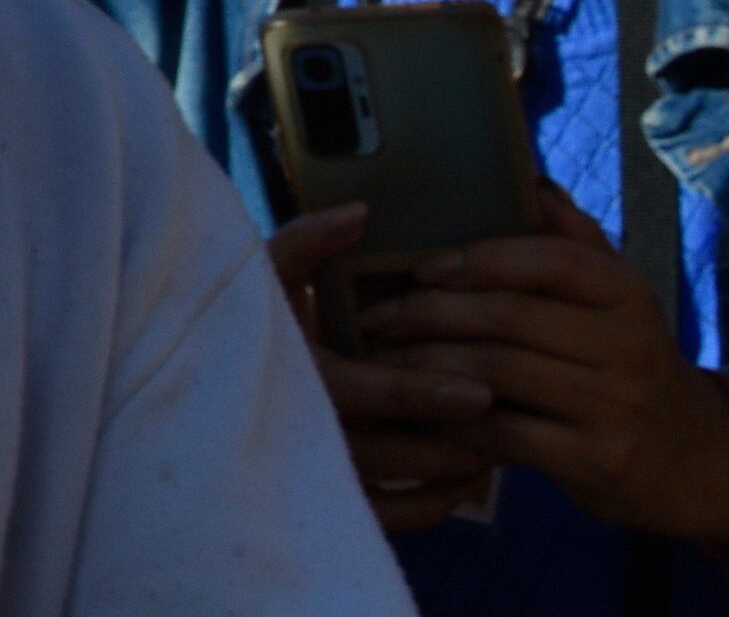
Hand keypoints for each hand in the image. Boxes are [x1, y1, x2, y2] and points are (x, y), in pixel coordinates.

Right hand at [265, 204, 499, 530]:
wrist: (216, 386)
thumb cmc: (251, 317)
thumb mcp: (267, 272)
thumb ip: (308, 241)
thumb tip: (361, 212)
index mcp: (299, 373)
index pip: (372, 393)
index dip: (425, 395)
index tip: (479, 391)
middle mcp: (311, 431)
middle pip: (401, 450)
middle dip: (460, 439)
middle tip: (512, 419)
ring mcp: (322, 470)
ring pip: (405, 484)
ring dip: (457, 466)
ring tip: (502, 438)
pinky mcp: (334, 498)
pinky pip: (396, 515)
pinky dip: (436, 502)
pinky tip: (466, 475)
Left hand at [369, 182, 728, 552]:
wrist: (693, 461)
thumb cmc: (626, 362)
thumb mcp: (615, 301)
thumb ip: (571, 241)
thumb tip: (528, 177)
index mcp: (629, 295)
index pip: (551, 259)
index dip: (479, 258)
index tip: (422, 268)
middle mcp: (630, 346)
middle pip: (508, 316)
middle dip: (429, 313)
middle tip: (378, 317)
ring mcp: (617, 407)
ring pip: (496, 372)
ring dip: (426, 364)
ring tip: (383, 360)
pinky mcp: (598, 461)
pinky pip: (504, 433)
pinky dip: (454, 418)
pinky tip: (422, 408)